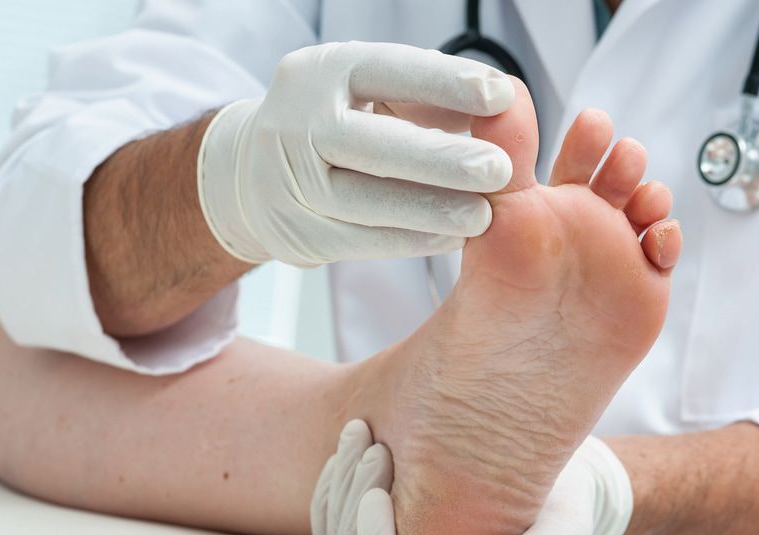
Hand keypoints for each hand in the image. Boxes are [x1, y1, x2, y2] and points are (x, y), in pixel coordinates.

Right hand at [198, 41, 513, 266]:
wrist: (255, 173)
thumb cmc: (341, 124)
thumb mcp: (373, 93)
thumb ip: (430, 98)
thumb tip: (504, 107)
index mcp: (323, 72)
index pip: (386, 70)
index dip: (443, 83)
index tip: (500, 98)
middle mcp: (298, 121)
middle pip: (370, 143)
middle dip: (439, 158)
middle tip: (498, 170)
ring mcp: (289, 181)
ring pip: (362, 200)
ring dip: (428, 210)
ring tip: (481, 216)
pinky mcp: (297, 231)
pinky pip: (359, 241)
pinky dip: (409, 241)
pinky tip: (451, 239)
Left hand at [310, 420, 633, 534]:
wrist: (559, 477)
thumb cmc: (564, 507)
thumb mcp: (560, 530)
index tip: (377, 495)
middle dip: (352, 507)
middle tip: (374, 449)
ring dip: (339, 487)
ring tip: (361, 432)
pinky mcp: (388, 529)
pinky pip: (339, 517)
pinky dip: (337, 479)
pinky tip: (355, 437)